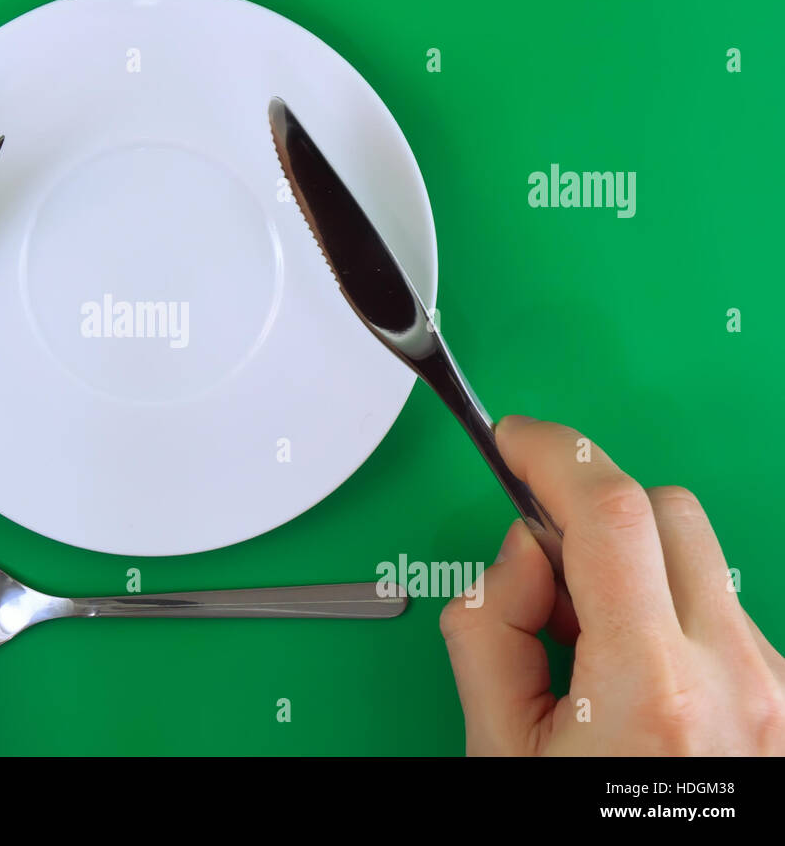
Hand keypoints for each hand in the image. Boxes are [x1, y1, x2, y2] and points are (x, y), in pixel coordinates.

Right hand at [440, 415, 784, 754]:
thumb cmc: (585, 834)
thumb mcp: (499, 748)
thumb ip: (491, 628)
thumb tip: (521, 558)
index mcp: (652, 690)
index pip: (610, 513)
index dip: (553, 453)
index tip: (517, 441)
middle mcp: (735, 678)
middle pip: (666, 509)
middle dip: (591, 510)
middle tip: (541, 569)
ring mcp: (775, 687)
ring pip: (698, 557)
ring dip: (631, 569)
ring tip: (589, 650)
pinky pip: (721, 609)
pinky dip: (668, 613)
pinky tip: (634, 678)